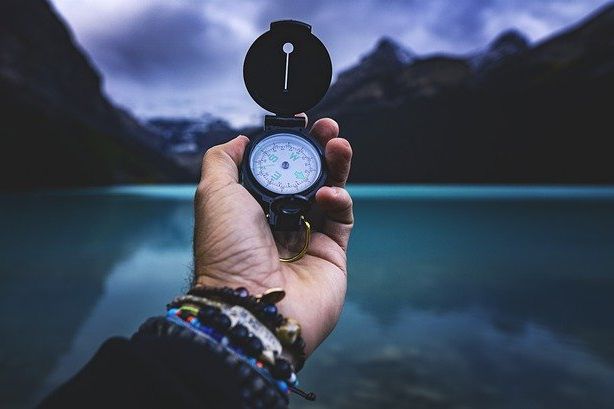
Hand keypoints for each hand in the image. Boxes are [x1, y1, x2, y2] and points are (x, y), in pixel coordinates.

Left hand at [193, 117, 352, 360]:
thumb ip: (222, 161)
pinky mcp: (331, 253)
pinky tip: (328, 195)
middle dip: (319, 149)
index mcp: (250, 207)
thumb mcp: (213, 194)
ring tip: (339, 144)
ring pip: (329, 192)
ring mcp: (306, 237)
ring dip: (336, 165)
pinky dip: (339, 199)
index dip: (289, 144)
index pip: (276, 168)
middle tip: (328, 127)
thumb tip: (239, 140)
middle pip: (306, 176)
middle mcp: (278, 221)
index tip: (300, 123)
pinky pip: (341, 218)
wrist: (251, 305)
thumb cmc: (227, 252)